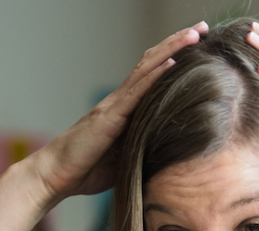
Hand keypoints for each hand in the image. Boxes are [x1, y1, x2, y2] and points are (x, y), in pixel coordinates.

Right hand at [33, 23, 207, 202]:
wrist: (56, 175)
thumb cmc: (86, 170)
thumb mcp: (123, 159)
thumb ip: (142, 147)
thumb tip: (167, 153)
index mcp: (124, 109)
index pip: (152, 75)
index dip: (173, 57)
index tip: (197, 46)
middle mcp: (119, 100)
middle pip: (152, 63)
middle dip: (178, 43)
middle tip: (202, 27)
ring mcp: (114, 106)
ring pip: (146, 69)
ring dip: (172, 50)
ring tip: (194, 34)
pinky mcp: (109, 118)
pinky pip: (136, 93)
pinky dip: (154, 76)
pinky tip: (172, 63)